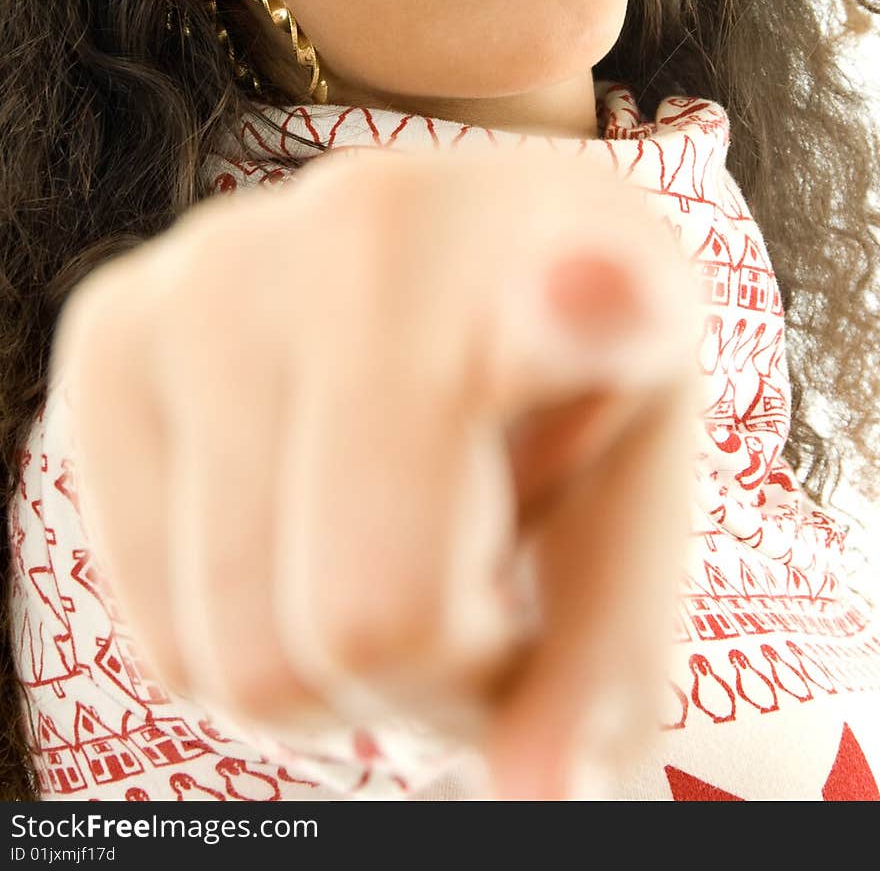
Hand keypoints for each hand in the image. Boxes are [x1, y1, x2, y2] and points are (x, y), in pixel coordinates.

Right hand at [49, 142, 705, 799]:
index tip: (601, 291)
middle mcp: (379, 226)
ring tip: (385, 552)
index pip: (592, 290)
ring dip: (332, 668)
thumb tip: (545, 800)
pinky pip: (158, 627)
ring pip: (240, 653)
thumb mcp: (630, 500)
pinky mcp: (112, 326)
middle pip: (366, 621)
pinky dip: (236, 637)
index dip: (595, 303)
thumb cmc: (551, 389)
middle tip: (472, 599)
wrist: (436, 257)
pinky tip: (295, 528)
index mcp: (577, 253)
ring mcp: (221, 268)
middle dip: (433, 676)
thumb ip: (611, 648)